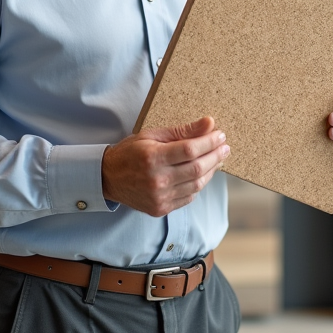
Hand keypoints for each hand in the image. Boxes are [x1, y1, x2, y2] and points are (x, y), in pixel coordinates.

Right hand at [102, 117, 229, 216]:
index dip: (209, 142)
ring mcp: (159, 197)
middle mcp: (157, 180)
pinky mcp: (161, 209)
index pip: (190, 150)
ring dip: (210, 171)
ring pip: (196, 185)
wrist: (108, 178)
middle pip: (197, 168)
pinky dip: (198, 184)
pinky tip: (201, 174)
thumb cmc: (130, 153)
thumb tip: (209, 123)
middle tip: (225, 147)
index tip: (220, 135)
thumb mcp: (152, 135)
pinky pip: (189, 197)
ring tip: (216, 159)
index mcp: (152, 158)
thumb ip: (182, 131)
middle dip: (215, 156)